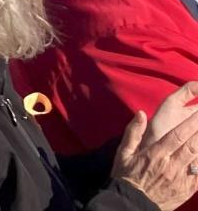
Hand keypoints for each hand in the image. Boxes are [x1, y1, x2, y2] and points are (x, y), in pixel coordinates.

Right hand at [112, 83, 197, 210]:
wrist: (132, 204)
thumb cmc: (126, 176)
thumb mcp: (123, 153)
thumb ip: (133, 132)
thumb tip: (141, 114)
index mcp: (156, 154)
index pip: (178, 135)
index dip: (191, 123)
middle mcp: (171, 165)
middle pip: (192, 145)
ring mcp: (181, 178)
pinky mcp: (187, 189)